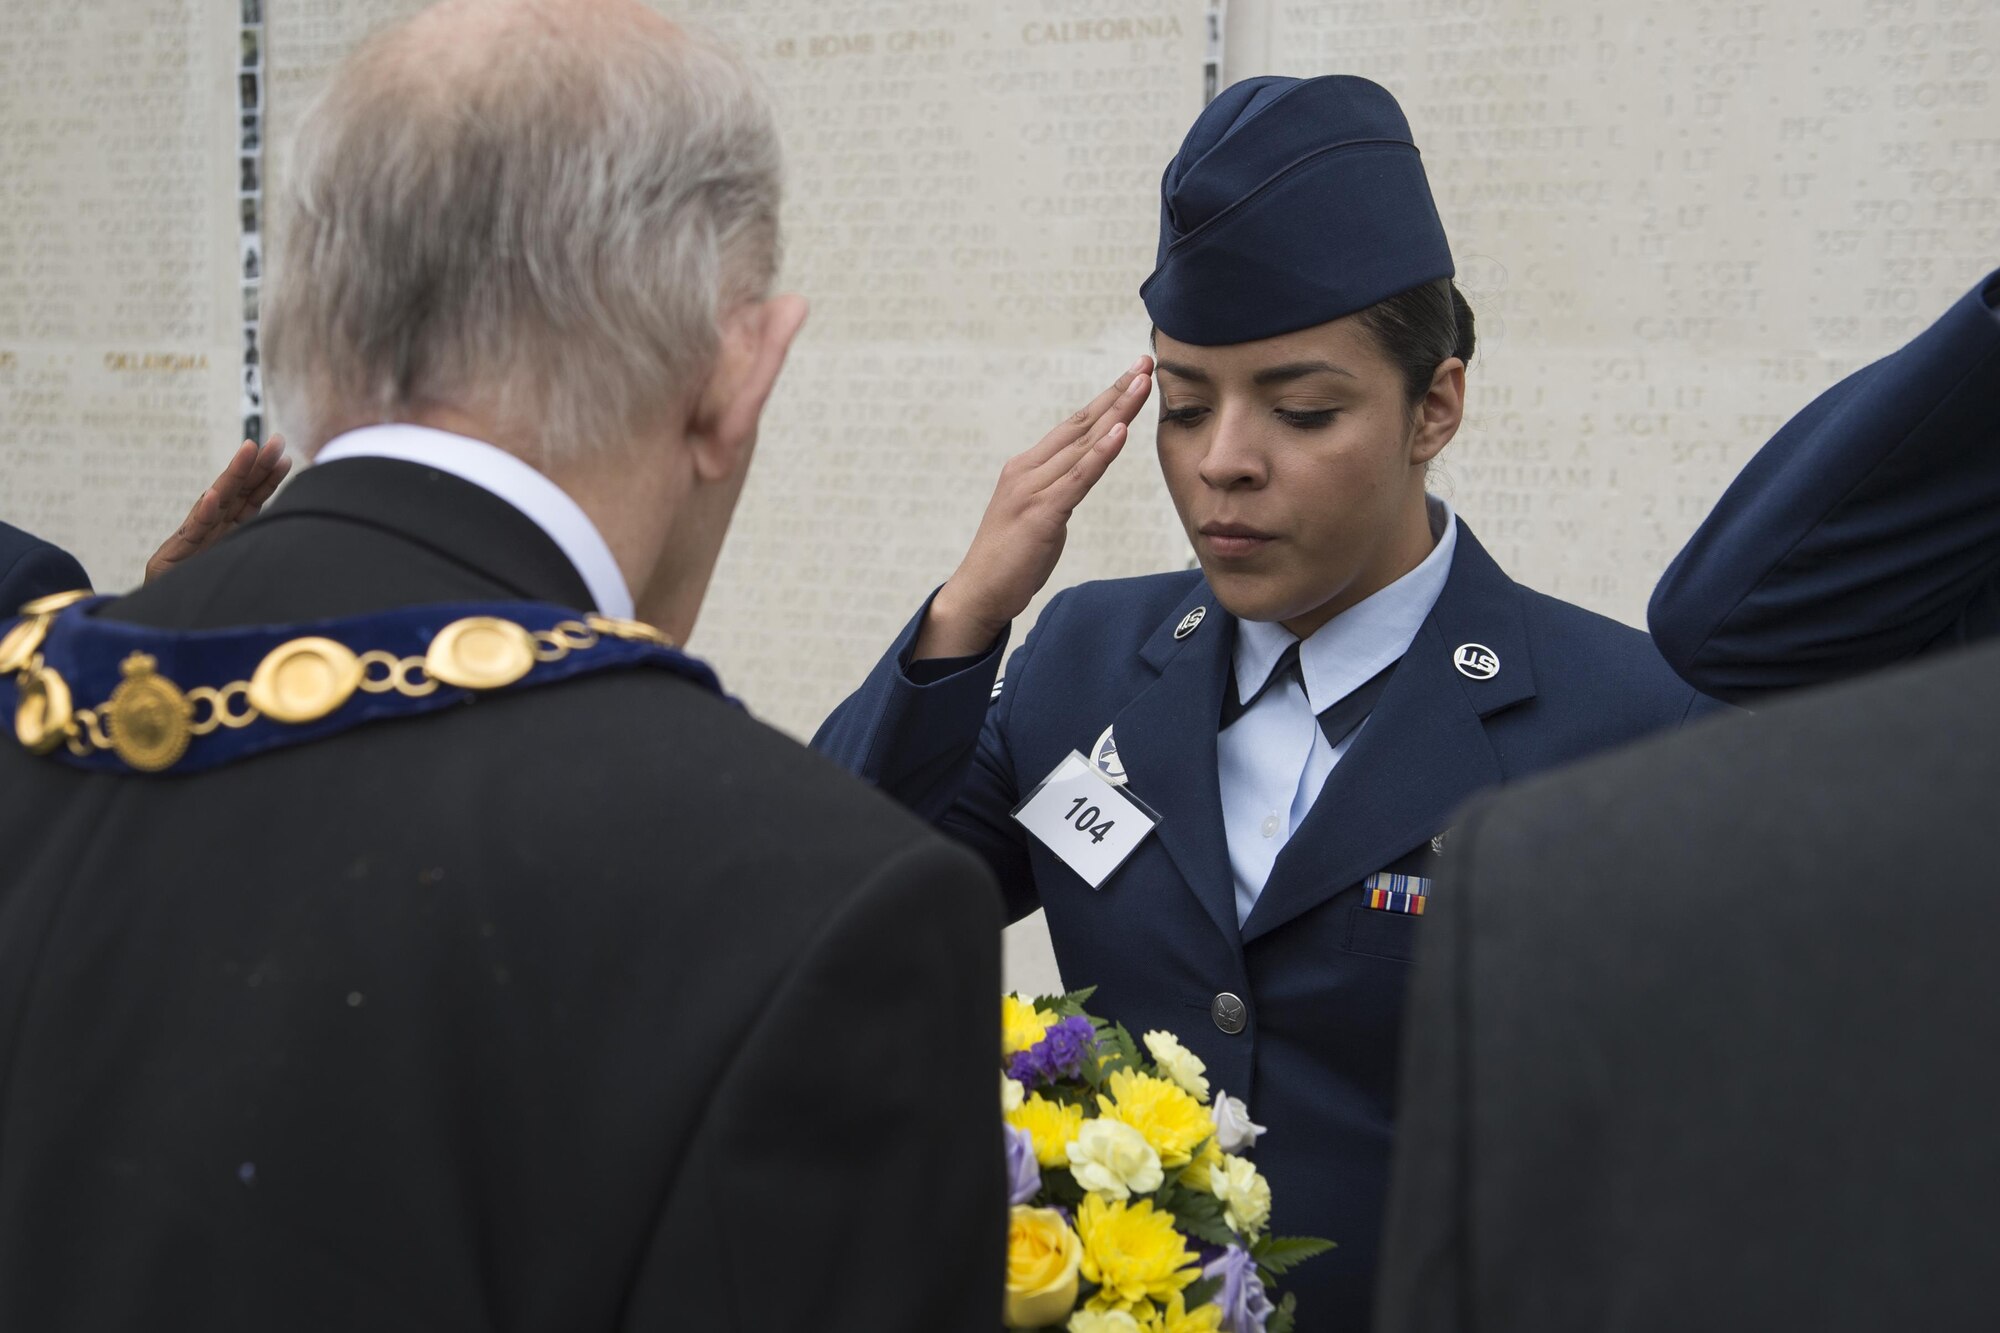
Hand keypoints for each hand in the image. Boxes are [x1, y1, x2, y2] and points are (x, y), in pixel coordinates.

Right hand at [144, 435, 290, 582]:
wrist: (162, 614)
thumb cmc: (200, 592)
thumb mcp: (234, 568)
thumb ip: (253, 552)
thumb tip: (291, 542)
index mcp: (228, 532)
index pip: (251, 501)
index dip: (267, 480)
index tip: (285, 458)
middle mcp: (212, 529)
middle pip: (238, 493)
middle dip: (257, 466)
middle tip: (275, 441)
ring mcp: (194, 539)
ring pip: (217, 502)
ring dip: (234, 475)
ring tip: (249, 450)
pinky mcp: (175, 555)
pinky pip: (193, 532)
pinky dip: (203, 513)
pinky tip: (213, 496)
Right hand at [914, 358, 1152, 659]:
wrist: (977, 593)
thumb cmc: (1007, 560)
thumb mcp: (1036, 516)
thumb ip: (1056, 493)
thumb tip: (1077, 482)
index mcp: (1026, 468)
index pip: (1074, 426)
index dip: (1105, 399)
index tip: (1132, 375)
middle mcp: (1028, 470)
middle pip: (1081, 424)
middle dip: (1116, 392)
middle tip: (1144, 362)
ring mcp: (1033, 489)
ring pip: (1084, 444)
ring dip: (1116, 412)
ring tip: (1141, 384)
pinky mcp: (1042, 514)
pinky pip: (1078, 479)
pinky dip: (1101, 453)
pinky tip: (1120, 431)